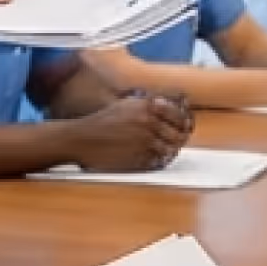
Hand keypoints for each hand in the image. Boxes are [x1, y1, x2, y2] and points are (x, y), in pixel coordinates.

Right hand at [61, 93, 193, 173]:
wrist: (81, 138)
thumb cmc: (101, 121)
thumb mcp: (125, 105)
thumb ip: (149, 105)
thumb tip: (173, 107)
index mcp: (147, 106)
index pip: (179, 115)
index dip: (184, 123)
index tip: (184, 127)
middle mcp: (149, 122)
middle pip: (177, 134)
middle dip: (178, 139)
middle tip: (175, 142)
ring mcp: (145, 141)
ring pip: (170, 149)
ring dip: (169, 151)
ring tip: (164, 151)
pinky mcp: (139, 157)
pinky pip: (158, 161)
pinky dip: (158, 160)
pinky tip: (152, 158)